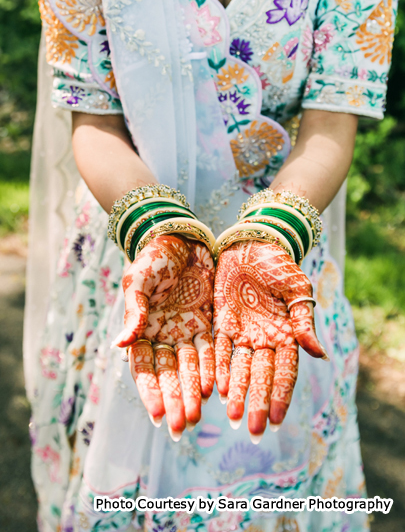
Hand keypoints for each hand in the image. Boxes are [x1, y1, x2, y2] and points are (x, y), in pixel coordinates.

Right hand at [113, 235, 214, 439]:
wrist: (180, 238)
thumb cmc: (152, 258)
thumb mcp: (137, 282)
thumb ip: (133, 312)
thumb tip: (119, 345)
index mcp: (141, 330)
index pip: (144, 368)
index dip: (150, 392)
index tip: (156, 415)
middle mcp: (163, 336)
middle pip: (169, 375)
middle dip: (174, 401)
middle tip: (180, 428)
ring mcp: (186, 331)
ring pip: (190, 367)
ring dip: (193, 391)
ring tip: (197, 417)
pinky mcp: (207, 323)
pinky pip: (211, 349)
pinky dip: (212, 368)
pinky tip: (216, 388)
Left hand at [213, 241, 327, 441]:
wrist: (252, 244)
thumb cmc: (280, 265)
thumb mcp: (297, 290)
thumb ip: (304, 322)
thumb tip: (320, 354)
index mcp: (286, 335)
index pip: (285, 371)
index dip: (280, 395)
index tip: (276, 419)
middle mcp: (264, 339)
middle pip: (260, 376)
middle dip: (257, 403)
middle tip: (253, 430)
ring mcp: (243, 334)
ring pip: (239, 369)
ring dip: (237, 392)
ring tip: (233, 417)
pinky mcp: (222, 324)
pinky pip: (220, 351)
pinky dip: (219, 369)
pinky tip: (216, 388)